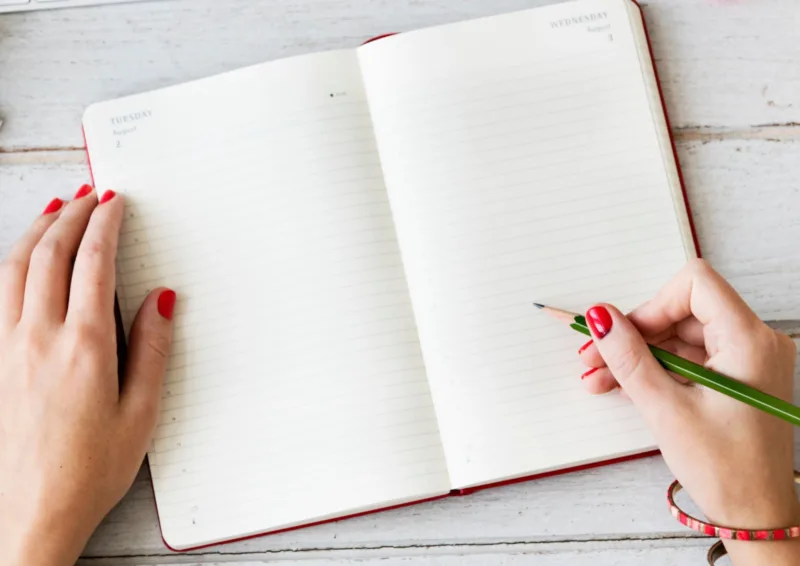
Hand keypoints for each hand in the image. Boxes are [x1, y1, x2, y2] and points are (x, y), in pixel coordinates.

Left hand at [0, 187, 174, 565]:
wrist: (29, 513)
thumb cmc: (87, 471)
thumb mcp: (141, 414)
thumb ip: (153, 349)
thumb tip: (161, 300)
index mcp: (85, 347)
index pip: (93, 263)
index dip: (105, 224)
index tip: (115, 202)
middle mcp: (39, 337)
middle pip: (51, 254)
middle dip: (72, 215)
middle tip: (90, 193)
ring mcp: (8, 347)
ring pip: (15, 267)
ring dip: (37, 230)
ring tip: (55, 208)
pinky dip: (13, 262)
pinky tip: (21, 258)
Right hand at [579, 259, 798, 564]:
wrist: (756, 515)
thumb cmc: (728, 470)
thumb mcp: (666, 409)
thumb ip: (630, 357)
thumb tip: (602, 318)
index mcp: (749, 341)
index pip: (695, 285)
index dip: (652, 304)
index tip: (622, 332)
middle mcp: (755, 343)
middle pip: (683, 312)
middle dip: (636, 334)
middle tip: (595, 356)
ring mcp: (748, 360)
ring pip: (681, 337)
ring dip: (640, 354)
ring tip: (601, 377)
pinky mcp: (737, 378)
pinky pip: (690, 358)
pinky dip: (658, 369)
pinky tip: (625, 385)